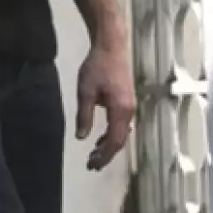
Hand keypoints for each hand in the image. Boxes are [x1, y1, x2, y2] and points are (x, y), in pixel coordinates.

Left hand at [76, 38, 135, 169]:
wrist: (111, 47)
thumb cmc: (97, 67)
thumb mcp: (85, 92)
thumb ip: (84, 116)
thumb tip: (82, 138)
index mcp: (120, 111)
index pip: (114, 141)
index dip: (104, 155)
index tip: (92, 165)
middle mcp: (129, 111)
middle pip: (120, 140)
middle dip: (107, 155)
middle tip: (92, 165)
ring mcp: (130, 106)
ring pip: (122, 134)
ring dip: (109, 146)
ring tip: (95, 155)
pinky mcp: (127, 101)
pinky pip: (121, 125)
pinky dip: (112, 135)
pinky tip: (101, 138)